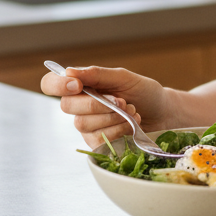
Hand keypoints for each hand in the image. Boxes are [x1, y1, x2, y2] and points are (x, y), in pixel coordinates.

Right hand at [39, 66, 173, 148]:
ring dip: (112, 117)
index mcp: (82, 85)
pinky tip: (130, 125)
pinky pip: (97, 139)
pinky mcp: (97, 143)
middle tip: (121, 101)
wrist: (164, 114)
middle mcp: (79, 105)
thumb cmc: (144, 92)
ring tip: (132, 111)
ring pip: (83, 124)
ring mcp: (87, 126)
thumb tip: (69, 71)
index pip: (51, 84)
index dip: (57, 85)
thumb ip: (98, 74)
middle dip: (97, 104)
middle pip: (67, 106)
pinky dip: (117, 131)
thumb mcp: (124, 77)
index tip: (78, 85)